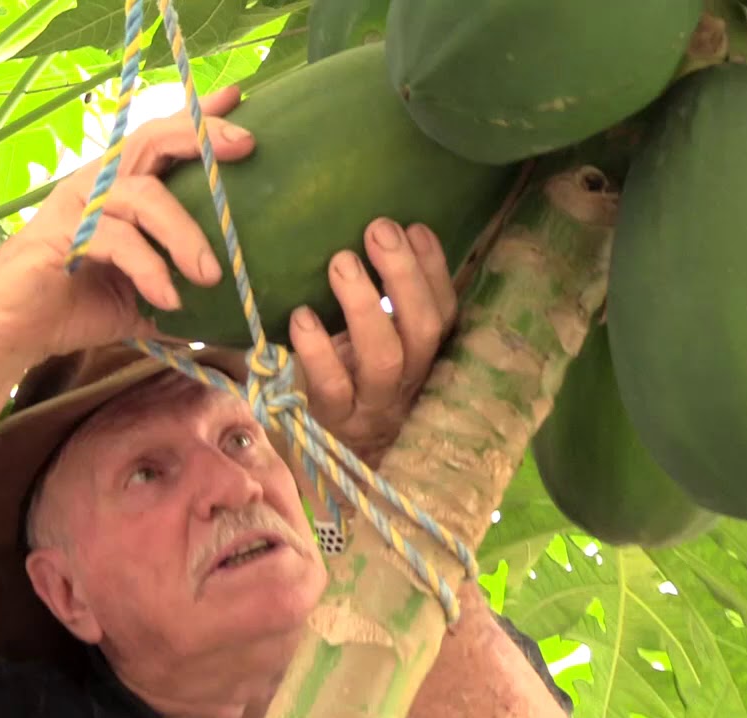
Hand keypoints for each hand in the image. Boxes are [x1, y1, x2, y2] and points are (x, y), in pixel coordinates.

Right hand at [0, 86, 256, 366]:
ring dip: (184, 234)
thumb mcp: (144, 298)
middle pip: (152, 139)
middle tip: (246, 146)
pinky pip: (116, 239)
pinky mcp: (61, 234)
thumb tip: (234, 310)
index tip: (237, 98)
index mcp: (120, 188)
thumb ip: (183, 290)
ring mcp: (77, 205)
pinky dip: (149, 268)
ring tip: (210, 277)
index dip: (198, 118)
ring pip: (143, 196)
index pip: (162, 139)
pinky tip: (168, 300)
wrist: (11, 332)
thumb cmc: (76, 306)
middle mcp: (99, 184)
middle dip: (202, 136)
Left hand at [289, 218, 457, 470]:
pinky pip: (332, 387)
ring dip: (365, 306)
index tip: (416, 227)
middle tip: (379, 230)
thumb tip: (382, 236)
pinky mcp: (332, 422)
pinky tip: (301, 317)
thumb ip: (384, 304)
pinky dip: (318, 350)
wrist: (328, 460)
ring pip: (384, 359)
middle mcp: (406, 383)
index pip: (444, 312)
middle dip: (404, 276)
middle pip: (423, 331)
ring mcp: (370, 406)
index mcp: (423, 357)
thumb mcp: (373, 344)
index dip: (435, 270)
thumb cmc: (348, 382)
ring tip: (342, 262)